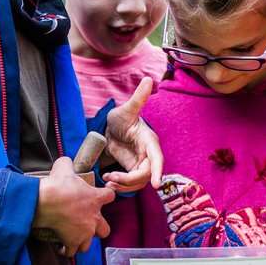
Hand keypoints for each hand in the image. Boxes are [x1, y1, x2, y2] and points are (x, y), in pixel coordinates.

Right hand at [31, 157, 114, 255]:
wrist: (45, 202)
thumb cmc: (57, 185)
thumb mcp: (63, 167)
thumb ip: (68, 164)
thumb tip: (65, 162)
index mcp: (95, 198)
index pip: (110, 196)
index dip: (106, 196)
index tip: (100, 196)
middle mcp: (93, 217)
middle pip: (105, 228)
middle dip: (98, 227)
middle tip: (88, 223)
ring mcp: (84, 231)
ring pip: (89, 243)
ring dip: (83, 241)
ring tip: (75, 237)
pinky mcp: (72, 241)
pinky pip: (72, 251)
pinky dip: (67, 250)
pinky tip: (63, 247)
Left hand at [103, 77, 163, 191]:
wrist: (111, 129)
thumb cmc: (120, 118)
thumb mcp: (126, 109)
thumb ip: (138, 98)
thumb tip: (149, 80)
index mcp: (149, 141)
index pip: (157, 157)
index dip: (158, 171)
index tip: (157, 184)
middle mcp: (148, 154)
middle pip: (146, 174)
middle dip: (129, 180)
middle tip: (111, 179)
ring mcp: (141, 164)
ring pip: (138, 182)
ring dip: (124, 186)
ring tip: (107, 182)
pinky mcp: (132, 171)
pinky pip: (130, 184)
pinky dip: (121, 186)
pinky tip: (108, 183)